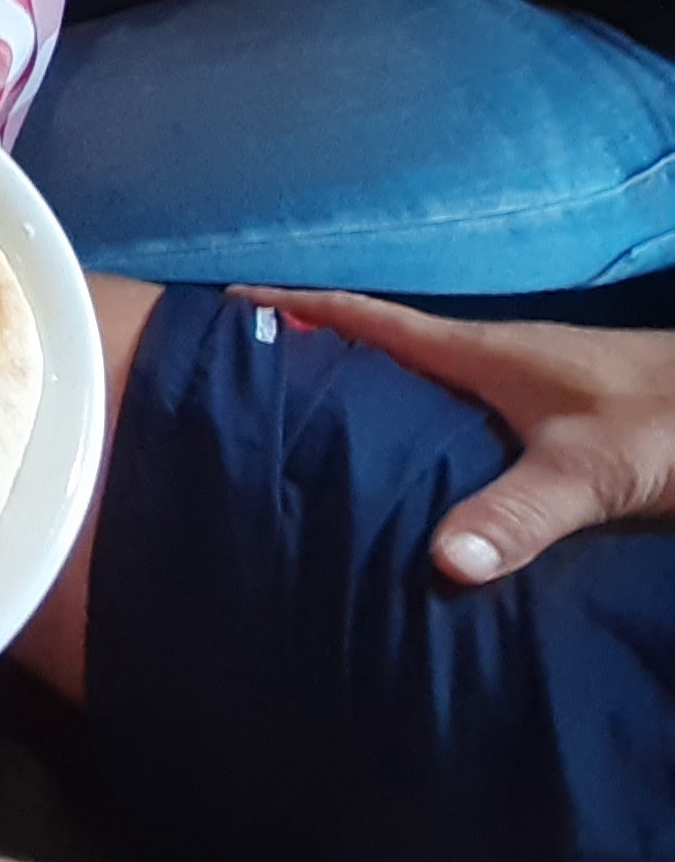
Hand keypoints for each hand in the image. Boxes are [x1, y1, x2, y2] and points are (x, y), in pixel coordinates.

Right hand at [237, 287, 674, 583]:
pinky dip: (415, 430)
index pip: (371, 319)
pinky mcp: (554, 420)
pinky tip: (408, 470)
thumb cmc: (672, 422)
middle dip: (314, 355)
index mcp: (484, 355)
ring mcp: (525, 390)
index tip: (231, 299)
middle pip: (383, 352)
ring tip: (303, 424)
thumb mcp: (596, 469)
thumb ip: (521, 512)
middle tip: (244, 373)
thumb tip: (440, 562)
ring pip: (421, 387)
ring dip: (365, 395)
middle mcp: (494, 364)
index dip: (300, 306)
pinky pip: (457, 419)